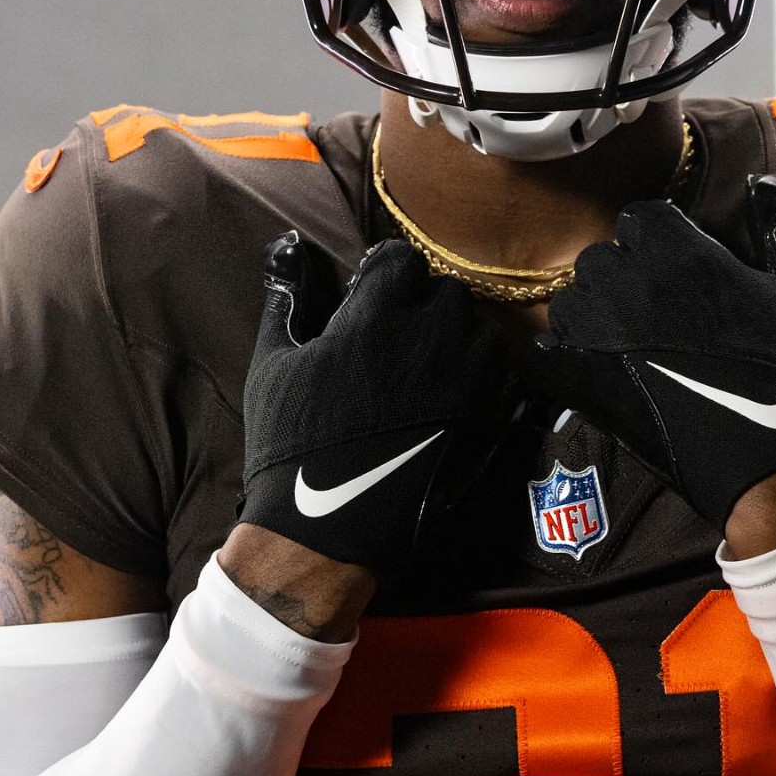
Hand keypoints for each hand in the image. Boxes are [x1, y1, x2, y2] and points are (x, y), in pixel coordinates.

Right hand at [240, 233, 516, 574]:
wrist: (327, 531)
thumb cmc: (291, 444)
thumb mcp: (274, 364)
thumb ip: (288, 295)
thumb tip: (289, 244)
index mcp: (377, 317)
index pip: (401, 258)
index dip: (382, 273)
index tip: (368, 295)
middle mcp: (432, 339)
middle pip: (444, 291)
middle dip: (421, 304)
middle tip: (393, 337)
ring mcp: (468, 380)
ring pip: (479, 330)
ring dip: (456, 338)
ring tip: (425, 367)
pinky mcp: (490, 418)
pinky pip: (501, 373)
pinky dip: (481, 374)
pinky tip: (451, 395)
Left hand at [537, 180, 775, 533]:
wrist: (762, 448)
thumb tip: (767, 184)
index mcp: (673, 247)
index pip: (639, 216)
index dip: (657, 243)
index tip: (675, 270)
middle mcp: (623, 277)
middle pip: (602, 257)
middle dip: (624, 278)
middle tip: (657, 314)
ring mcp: (593, 327)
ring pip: (572, 300)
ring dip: (594, 316)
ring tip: (630, 347)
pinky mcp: (575, 374)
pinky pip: (548, 347)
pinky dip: (565, 355)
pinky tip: (598, 370)